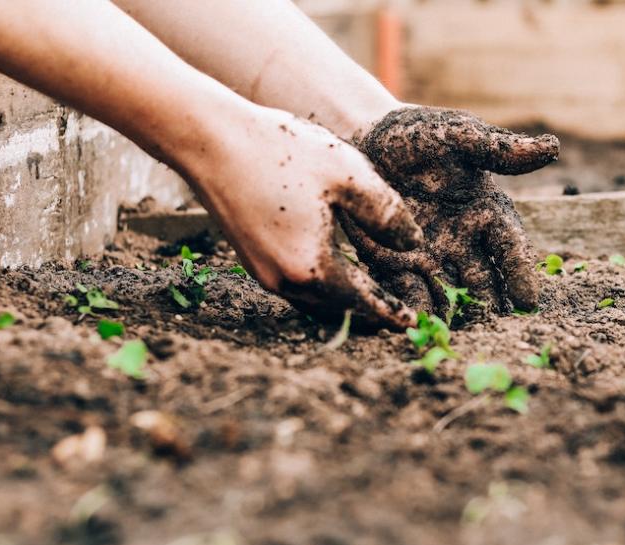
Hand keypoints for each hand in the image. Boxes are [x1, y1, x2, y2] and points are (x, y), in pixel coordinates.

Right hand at [189, 105, 422, 328]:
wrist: (210, 140)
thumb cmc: (281, 151)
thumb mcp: (348, 174)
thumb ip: (387, 214)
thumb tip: (413, 244)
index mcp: (313, 267)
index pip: (363, 302)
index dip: (390, 312)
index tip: (413, 323)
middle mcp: (284, 280)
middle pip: (337, 310)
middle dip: (368, 314)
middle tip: (396, 316)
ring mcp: (263, 272)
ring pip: (313, 301)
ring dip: (342, 304)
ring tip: (369, 299)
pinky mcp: (250, 258)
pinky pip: (295, 286)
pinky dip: (320, 288)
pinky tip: (333, 273)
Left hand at [343, 106, 558, 316]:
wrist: (364, 139)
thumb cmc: (419, 135)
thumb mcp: (458, 136)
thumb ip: (498, 149)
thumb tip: (552, 148)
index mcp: (487, 213)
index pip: (511, 248)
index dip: (521, 273)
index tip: (528, 300)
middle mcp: (464, 243)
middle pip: (484, 282)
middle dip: (491, 307)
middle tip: (496, 332)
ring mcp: (431, 258)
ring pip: (450, 295)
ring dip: (455, 317)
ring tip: (457, 338)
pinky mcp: (396, 266)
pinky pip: (409, 293)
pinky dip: (414, 310)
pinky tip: (416, 326)